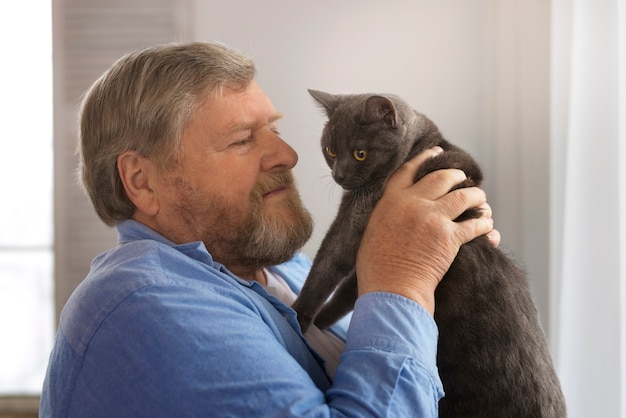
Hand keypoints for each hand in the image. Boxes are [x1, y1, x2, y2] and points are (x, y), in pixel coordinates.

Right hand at [355, 147, 494, 314]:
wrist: (391, 289)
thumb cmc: (377, 269)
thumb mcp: (372, 232)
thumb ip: (385, 215)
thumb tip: (394, 212)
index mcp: (390, 201)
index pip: (409, 170)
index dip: (425, 158)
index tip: (438, 152)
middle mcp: (412, 203)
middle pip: (441, 178)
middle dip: (456, 175)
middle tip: (463, 177)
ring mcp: (433, 218)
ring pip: (463, 196)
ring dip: (476, 196)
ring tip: (481, 199)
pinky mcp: (450, 237)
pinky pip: (475, 225)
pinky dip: (485, 225)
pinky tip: (489, 227)